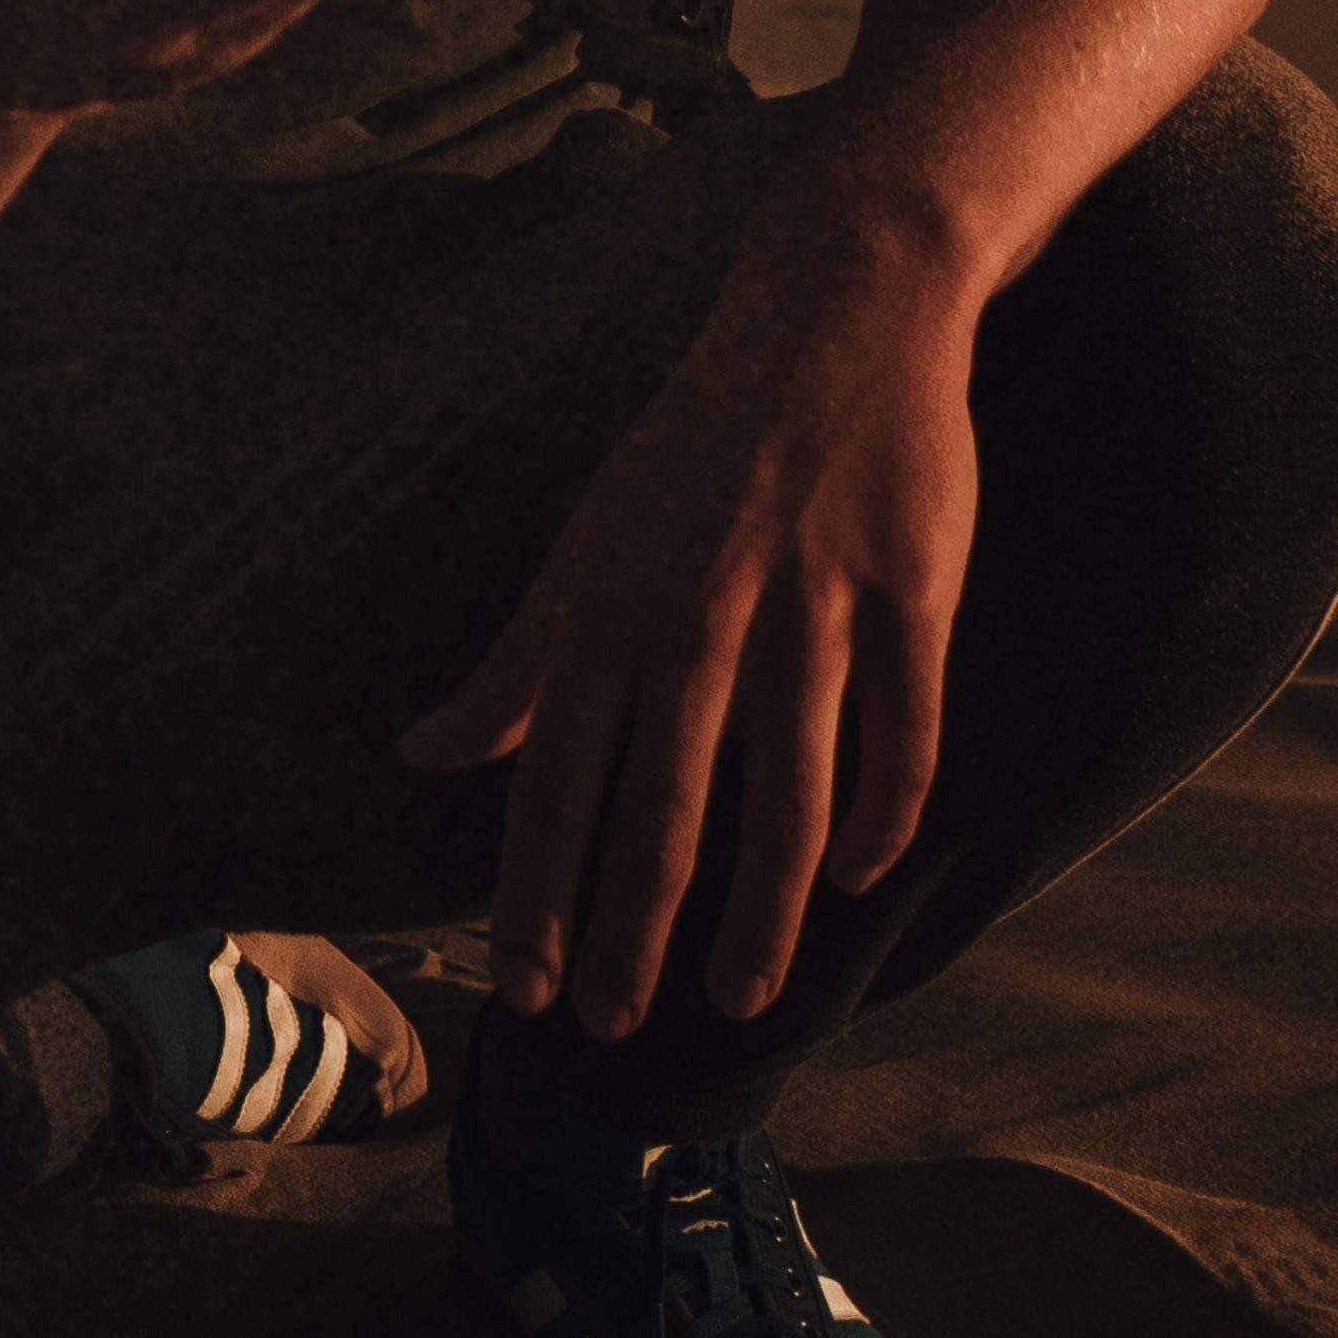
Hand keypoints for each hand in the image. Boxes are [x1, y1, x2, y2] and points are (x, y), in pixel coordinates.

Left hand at [397, 222, 981, 1031]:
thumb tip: (426, 753)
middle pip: (663, 807)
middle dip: (633, 931)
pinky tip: (856, 880)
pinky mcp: (911, 588)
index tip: (527, 994)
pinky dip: (878, 813)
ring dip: (759, 911)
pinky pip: (901, 728)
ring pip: (784, 793)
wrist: (838, 309)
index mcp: (610, 605)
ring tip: (742, 997)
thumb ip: (516, 659)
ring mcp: (811, 604)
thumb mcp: (588, 539)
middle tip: (617, 1027)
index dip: (539, 894)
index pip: (557, 780)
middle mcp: (700, 615)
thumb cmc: (700, 439)